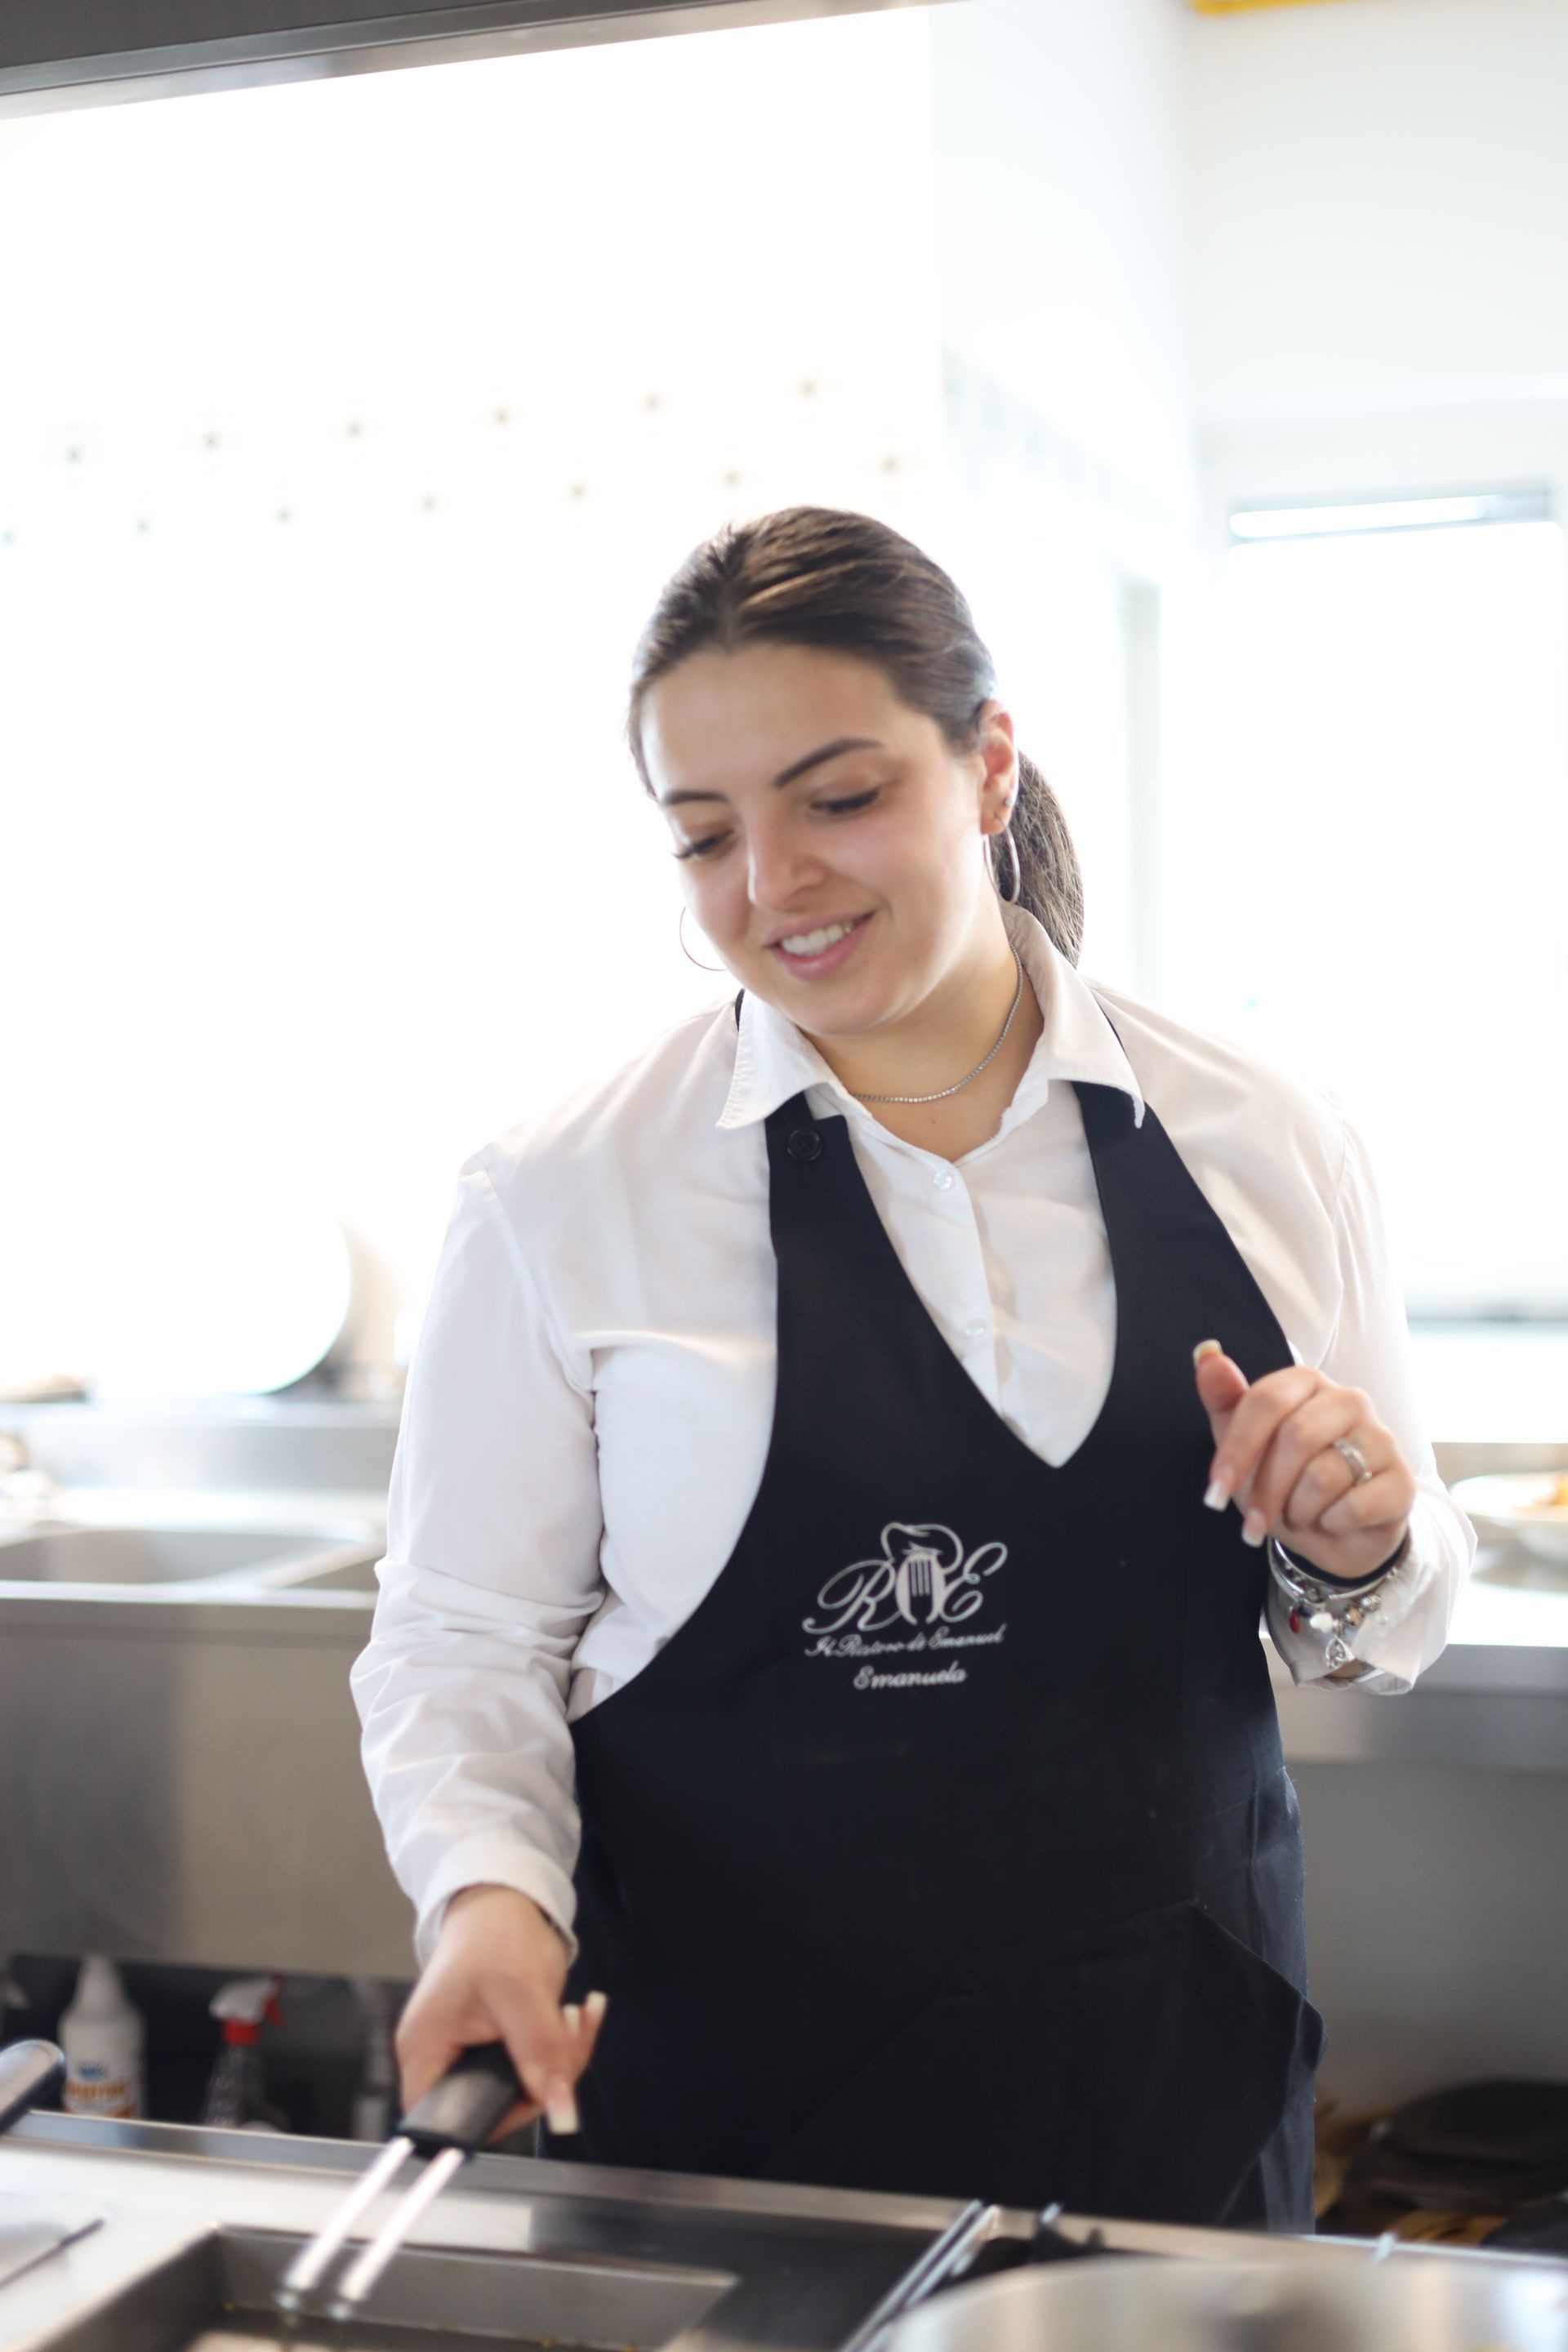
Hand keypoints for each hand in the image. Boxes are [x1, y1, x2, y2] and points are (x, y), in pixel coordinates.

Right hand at [395, 1884, 605, 2142]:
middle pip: (493, 2106)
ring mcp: (472, 2054)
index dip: (489, 2120)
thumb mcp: (519, 1988)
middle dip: (542, 2080)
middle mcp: (443, 2060)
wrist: (505, 1899)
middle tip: (570, 2035)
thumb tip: (560, 2112)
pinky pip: (536, 2066)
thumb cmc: (494, 1933)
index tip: (534, 2095)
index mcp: (425, 2051)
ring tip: (579, 2015)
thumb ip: (538, 2050)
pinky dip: (563, 2046)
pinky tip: (581, 2013)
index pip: (443, 2120)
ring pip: (523, 2088)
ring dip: (561, 2059)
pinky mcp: (500, 2045)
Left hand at [1193, 1342, 1414, 1583]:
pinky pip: (1354, 1506)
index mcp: (1307, 1382)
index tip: (1214, 1493)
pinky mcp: (1402, 1482)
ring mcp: (1381, 1438)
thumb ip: (1225, 1398)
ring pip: (1323, 1476)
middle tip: (1254, 1522)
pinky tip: (1333, 1522)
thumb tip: (1206, 1354)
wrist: (1334, 1530)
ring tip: (1300, 1514)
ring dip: (1298, 1510)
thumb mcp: (1245, 1443)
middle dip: (1265, 1491)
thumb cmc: (1285, 1479)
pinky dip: (1331, 1524)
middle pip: (1295, 1438)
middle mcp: (1349, 1401)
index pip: (1266, 1400)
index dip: (1236, 1450)